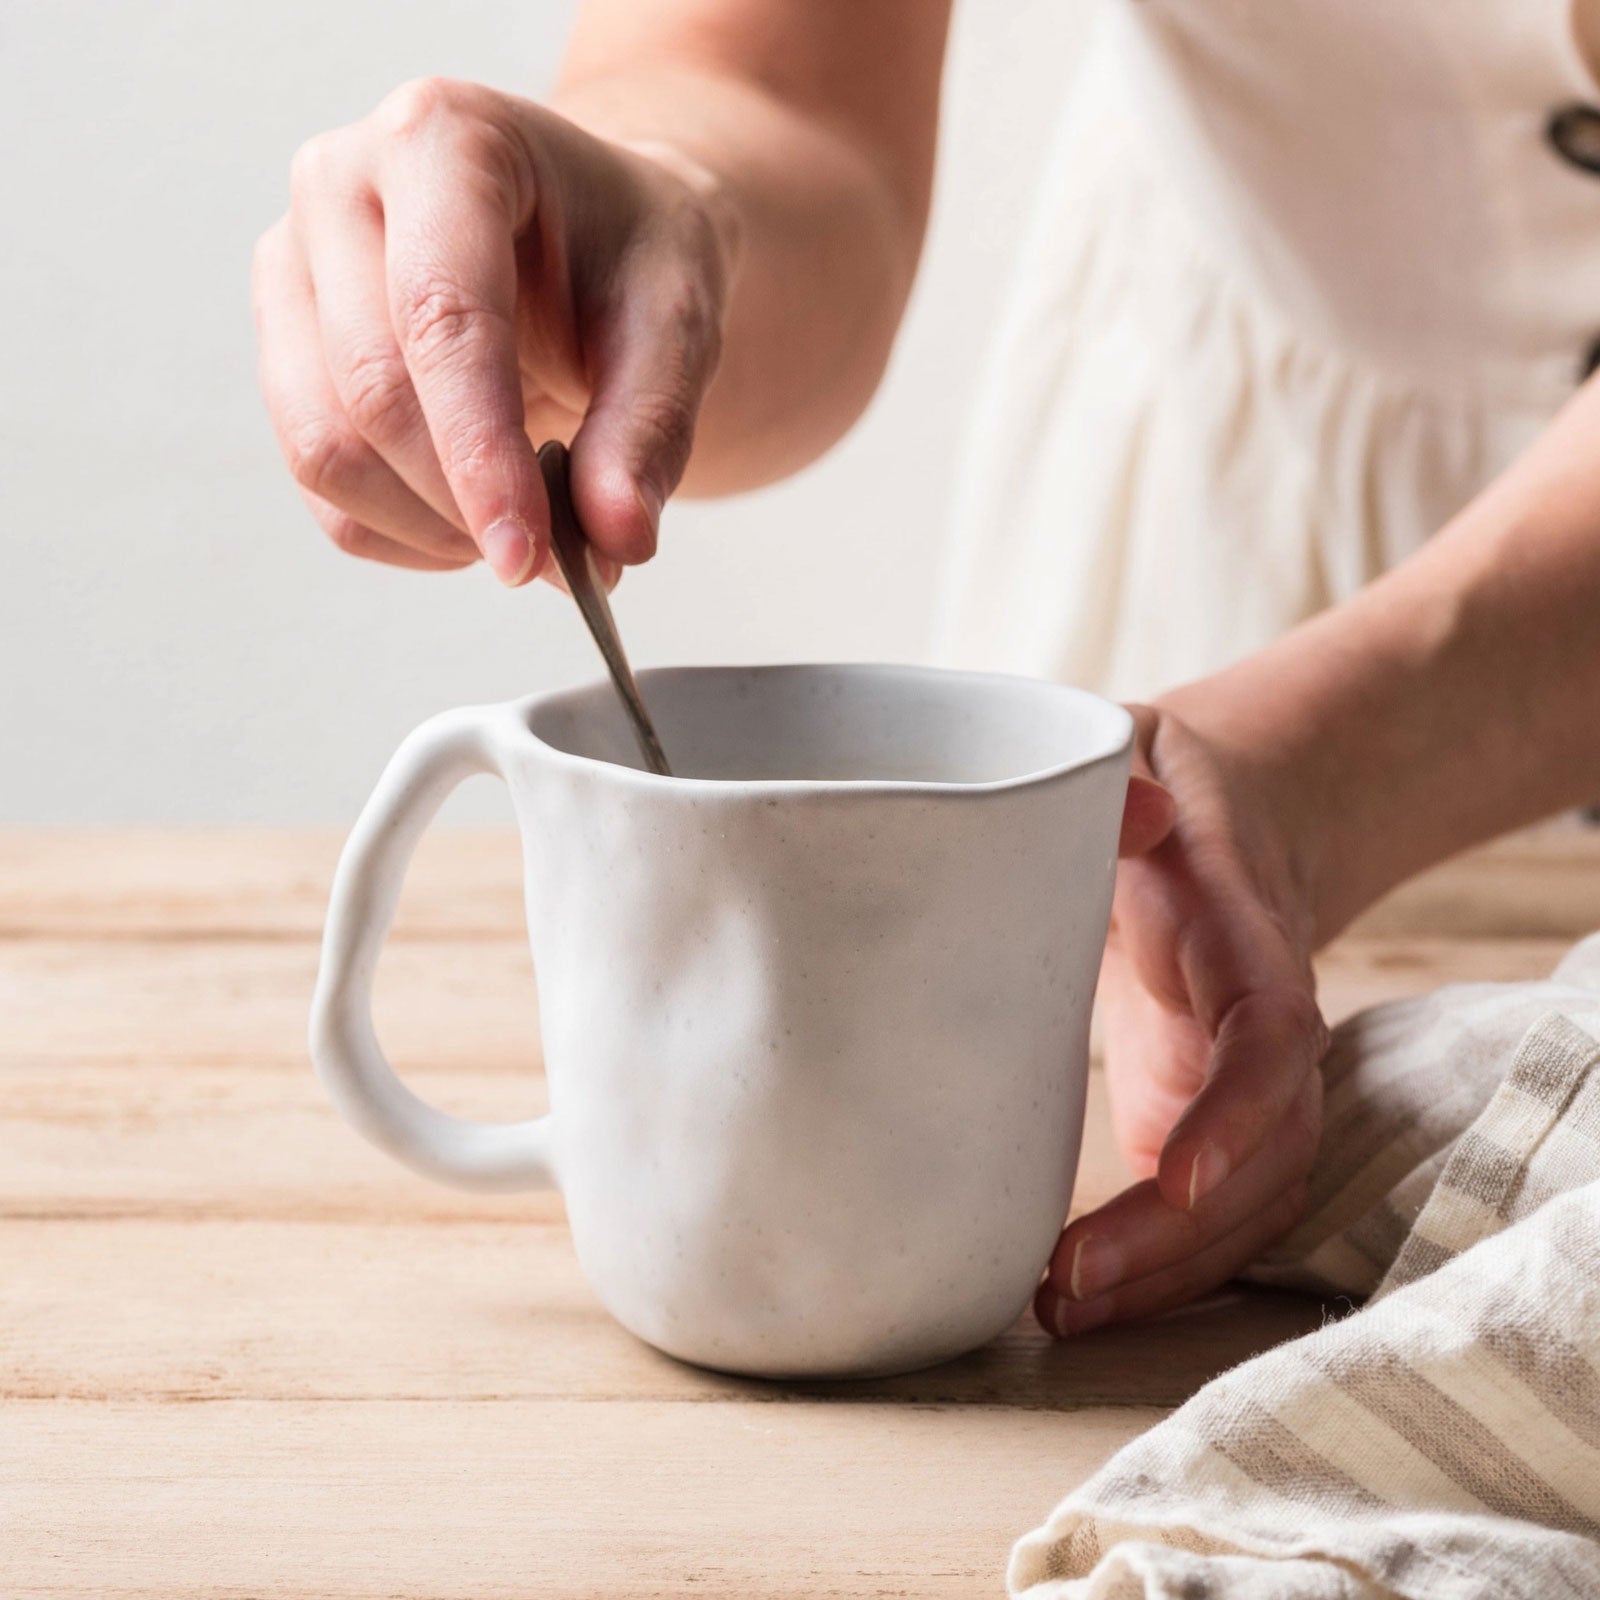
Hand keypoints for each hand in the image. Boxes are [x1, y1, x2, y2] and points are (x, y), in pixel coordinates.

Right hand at [252, 78, 733, 582]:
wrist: (592, 234)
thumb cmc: (631, 256)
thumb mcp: (676, 327)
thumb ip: (648, 433)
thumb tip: (616, 542)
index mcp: (445, 139)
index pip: (441, 317)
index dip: (479, 454)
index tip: (526, 556)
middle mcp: (340, 182)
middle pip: (370, 390)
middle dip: (462, 501)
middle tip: (554, 556)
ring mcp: (293, 264)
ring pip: (322, 446)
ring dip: (426, 526)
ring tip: (521, 529)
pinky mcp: (283, 343)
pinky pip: (317, 481)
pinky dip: (398, 533)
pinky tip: (470, 523)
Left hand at [1036, 701, 1328, 1336]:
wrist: (1210, 824)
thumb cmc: (1156, 787)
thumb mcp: (1131, 754)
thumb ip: (1126, 777)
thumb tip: (1139, 812)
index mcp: (1245, 938)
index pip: (1271, 1038)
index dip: (1235, 1109)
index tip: (1171, 1174)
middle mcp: (1257, 1029)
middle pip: (1263, 1156)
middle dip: (1179, 1235)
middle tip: (1065, 1282)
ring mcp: (1232, 1082)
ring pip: (1242, 1205)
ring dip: (1164, 1273)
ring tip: (1056, 1311)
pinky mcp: (1193, 1111)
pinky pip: (1201, 1212)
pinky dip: (1153, 1266)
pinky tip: (1068, 1300)